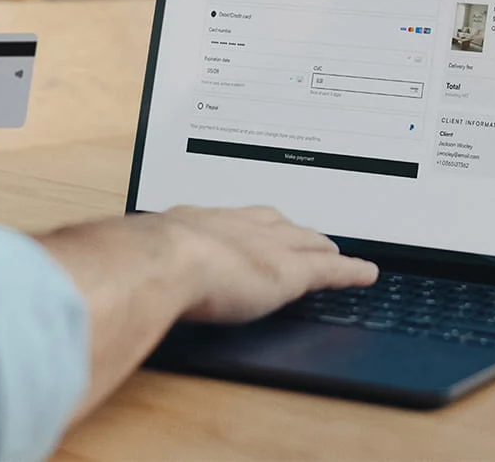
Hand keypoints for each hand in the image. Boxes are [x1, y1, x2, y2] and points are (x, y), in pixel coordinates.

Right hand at [161, 205, 377, 321]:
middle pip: (281, 224)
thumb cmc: (149, 257)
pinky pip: (330, 271)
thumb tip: (127, 258)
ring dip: (321, 247)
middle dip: (295, 232)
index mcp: (208, 220)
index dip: (257, 226)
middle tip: (307, 238)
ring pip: (307, 243)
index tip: (260, 228)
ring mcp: (270, 246)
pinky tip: (366, 274)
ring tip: (333, 251)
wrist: (165, 258)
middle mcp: (244, 225)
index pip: (241, 220)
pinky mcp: (291, 273)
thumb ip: (149, 251)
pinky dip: (350, 272)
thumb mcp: (149, 248)